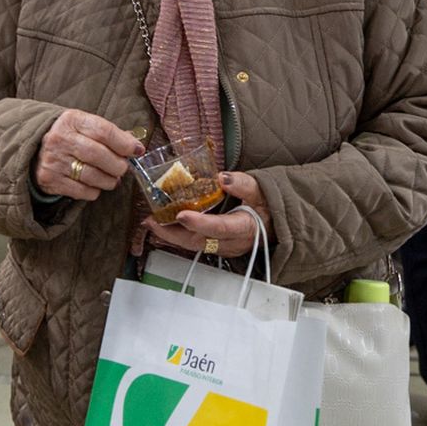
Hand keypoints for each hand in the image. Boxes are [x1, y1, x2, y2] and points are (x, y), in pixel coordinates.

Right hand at [32, 110, 145, 201]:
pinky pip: (82, 191)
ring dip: (109, 181)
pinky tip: (95, 185)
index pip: (103, 131)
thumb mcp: (85, 126)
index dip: (124, 143)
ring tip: (112, 179)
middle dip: (118, 165)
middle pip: (98, 155)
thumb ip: (109, 134)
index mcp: (72, 120)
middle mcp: (60, 139)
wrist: (34, 148)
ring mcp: (53, 161)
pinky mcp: (50, 180)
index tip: (137, 150)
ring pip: (92, 176)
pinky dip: (95, 191)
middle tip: (123, 168)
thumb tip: (135, 145)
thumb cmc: (69, 136)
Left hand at [145, 172, 270, 257]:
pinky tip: (165, 227)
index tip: (181, 214)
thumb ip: (242, 184)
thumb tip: (222, 177)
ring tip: (152, 222)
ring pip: (194, 245)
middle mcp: (232, 242)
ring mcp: (224, 247)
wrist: (274, 222)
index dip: (199, 223)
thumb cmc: (267, 205)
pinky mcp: (217, 247)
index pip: (219, 227)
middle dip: (173, 233)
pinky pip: (195, 244)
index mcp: (244, 227)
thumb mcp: (260, 189)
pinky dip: (178, 236)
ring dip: (171, 235)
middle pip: (199, 241)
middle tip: (152, 220)